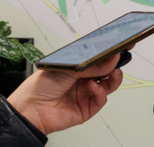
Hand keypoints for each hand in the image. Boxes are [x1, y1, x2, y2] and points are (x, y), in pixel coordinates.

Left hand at [7, 53, 124, 133]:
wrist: (30, 109)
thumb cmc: (40, 85)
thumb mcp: (68, 68)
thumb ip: (92, 66)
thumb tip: (112, 59)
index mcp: (78, 66)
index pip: (99, 58)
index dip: (111, 52)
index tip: (122, 45)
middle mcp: (84, 79)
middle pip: (107, 70)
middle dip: (115, 64)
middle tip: (120, 57)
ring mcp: (86, 93)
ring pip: (109, 85)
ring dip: (113, 78)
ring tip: (112, 73)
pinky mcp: (87, 108)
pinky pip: (101, 99)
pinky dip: (100, 92)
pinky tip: (93, 87)